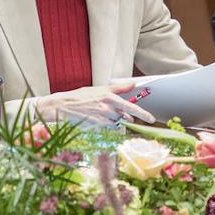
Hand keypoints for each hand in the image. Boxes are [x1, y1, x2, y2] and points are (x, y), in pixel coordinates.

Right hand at [33, 82, 155, 125]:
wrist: (63, 107)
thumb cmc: (80, 97)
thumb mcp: (99, 89)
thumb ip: (118, 88)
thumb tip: (133, 85)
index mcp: (109, 97)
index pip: (131, 107)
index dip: (143, 114)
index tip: (152, 119)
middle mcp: (107, 108)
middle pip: (124, 117)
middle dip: (123, 116)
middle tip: (111, 112)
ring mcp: (102, 119)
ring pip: (116, 124)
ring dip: (113, 121)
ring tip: (99, 114)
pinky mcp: (96, 127)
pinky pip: (107, 129)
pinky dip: (105, 126)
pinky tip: (96, 119)